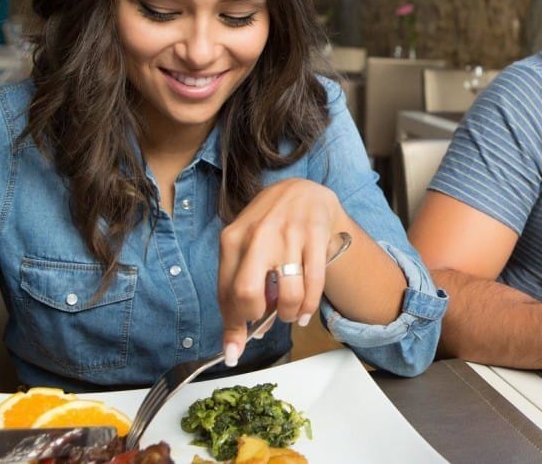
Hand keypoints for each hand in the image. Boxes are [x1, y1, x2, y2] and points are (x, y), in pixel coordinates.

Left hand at [217, 178, 350, 365]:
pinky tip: (306, 312)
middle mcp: (258, 235)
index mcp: (232, 239)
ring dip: (289, 315)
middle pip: (248, 293)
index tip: (234, 351)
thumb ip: (237, 286)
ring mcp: (289, 235)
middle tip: (265, 318)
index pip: (226, 293)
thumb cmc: (268, 226)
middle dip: (257, 317)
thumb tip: (237, 338)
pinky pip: (314, 284)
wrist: (302, 191)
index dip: (231, 328)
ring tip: (289, 314)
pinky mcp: (315, 236)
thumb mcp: (244, 247)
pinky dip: (310, 307)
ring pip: (288, 294)